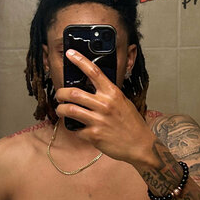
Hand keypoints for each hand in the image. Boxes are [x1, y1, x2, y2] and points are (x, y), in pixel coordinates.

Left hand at [54, 49, 154, 165]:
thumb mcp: (123, 102)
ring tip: (61, 110)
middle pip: (73, 93)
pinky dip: (73, 128)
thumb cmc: (132, 123)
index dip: (80, 60)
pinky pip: (75, 129)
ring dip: (61, 110)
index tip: (70, 54)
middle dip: (61, 93)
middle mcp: (104, 104)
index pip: (94, 72)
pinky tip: (76, 127)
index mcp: (112, 93)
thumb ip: (108, 95)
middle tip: (59, 95)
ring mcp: (98, 120)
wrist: (140, 145)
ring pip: (69, 110)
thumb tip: (91, 89)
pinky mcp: (94, 135)